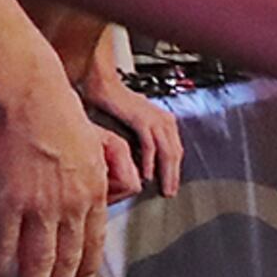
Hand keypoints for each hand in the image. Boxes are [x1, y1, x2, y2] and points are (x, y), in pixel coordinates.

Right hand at [0, 64, 111, 276]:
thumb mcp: (86, 140)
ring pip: (37, 261)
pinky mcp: (5, 204)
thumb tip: (84, 181)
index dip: (84, 264)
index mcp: (92, 188)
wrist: (22, 93)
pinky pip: (1, 247)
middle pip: (67, 258)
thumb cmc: (49, 106)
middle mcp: (70, 204)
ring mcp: (38, 207)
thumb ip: (87, 167)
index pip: (91, 238)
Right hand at [80, 53, 182, 197]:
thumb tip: (141, 158)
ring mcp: (155, 119)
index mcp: (164, 121)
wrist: (102, 84)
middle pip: (175, 153)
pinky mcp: (142, 120)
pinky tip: (146, 174)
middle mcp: (164, 120)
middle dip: (173, 176)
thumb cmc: (113, 103)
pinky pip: (150, 146)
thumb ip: (141, 138)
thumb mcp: (133, 122)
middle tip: (169, 192)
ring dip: (166, 173)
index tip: (171, 184)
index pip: (175, 150)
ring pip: (167, 152)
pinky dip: (149, 162)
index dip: (174, 169)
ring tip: (163, 189)